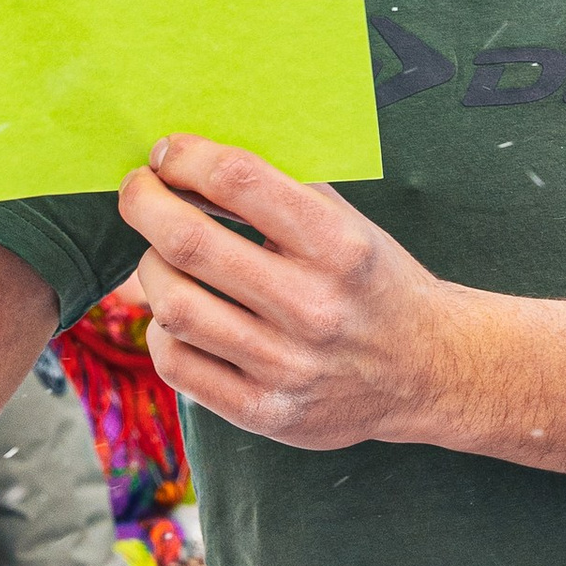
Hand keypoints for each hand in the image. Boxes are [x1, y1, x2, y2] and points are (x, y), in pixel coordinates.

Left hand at [119, 137, 461, 452]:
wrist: (426, 370)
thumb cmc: (372, 283)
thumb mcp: (350, 224)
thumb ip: (281, 192)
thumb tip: (189, 162)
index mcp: (340, 246)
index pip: (240, 180)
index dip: (186, 157)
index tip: (167, 153)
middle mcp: (315, 307)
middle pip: (190, 243)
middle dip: (145, 204)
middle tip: (138, 192)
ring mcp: (288, 366)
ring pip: (174, 306)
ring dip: (150, 268)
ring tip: (161, 256)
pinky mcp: (266, 412)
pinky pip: (177, 365)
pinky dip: (161, 330)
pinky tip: (178, 314)